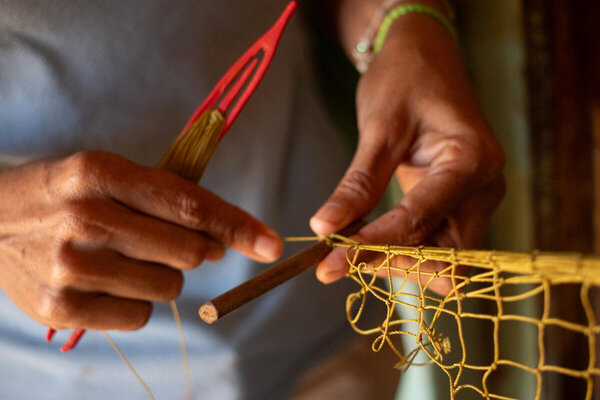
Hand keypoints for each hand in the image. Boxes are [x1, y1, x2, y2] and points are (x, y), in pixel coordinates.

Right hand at [0, 151, 281, 329]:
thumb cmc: (64, 194)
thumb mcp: (109, 173)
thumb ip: (169, 198)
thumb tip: (223, 240)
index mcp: (101, 173)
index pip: (189, 205)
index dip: (238, 226)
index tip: (270, 244)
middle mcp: (84, 218)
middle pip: (188, 252)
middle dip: (193, 249)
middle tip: (165, 241)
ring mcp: (69, 267)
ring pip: (169, 288)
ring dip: (162, 276)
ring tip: (125, 258)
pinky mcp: (60, 308)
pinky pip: (140, 316)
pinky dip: (136, 301)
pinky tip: (107, 281)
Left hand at [310, 14, 504, 294]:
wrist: (424, 56)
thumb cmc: (406, 78)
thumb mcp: (378, 129)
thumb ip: (357, 184)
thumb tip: (324, 228)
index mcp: (472, 159)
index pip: (422, 218)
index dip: (376, 244)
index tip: (331, 263)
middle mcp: (484, 186)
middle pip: (444, 251)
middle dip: (393, 263)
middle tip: (337, 264)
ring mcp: (476, 197)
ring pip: (442, 254)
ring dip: (397, 261)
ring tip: (346, 255)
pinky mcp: (459, 201)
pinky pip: (436, 240)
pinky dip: (403, 248)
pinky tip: (366, 244)